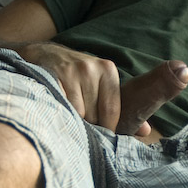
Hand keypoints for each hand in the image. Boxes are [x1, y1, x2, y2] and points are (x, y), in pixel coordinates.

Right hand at [19, 42, 187, 135]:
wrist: (42, 55)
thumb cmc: (77, 77)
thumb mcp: (101, 86)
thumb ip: (122, 109)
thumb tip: (145, 132)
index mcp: (108, 70)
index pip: (112, 111)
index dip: (106, 127)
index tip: (100, 132)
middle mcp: (91, 68)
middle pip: (94, 115)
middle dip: (88, 122)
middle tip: (79, 116)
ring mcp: (71, 71)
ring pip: (78, 114)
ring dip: (73, 118)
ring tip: (67, 109)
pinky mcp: (52, 77)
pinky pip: (62, 107)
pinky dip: (60, 112)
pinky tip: (56, 105)